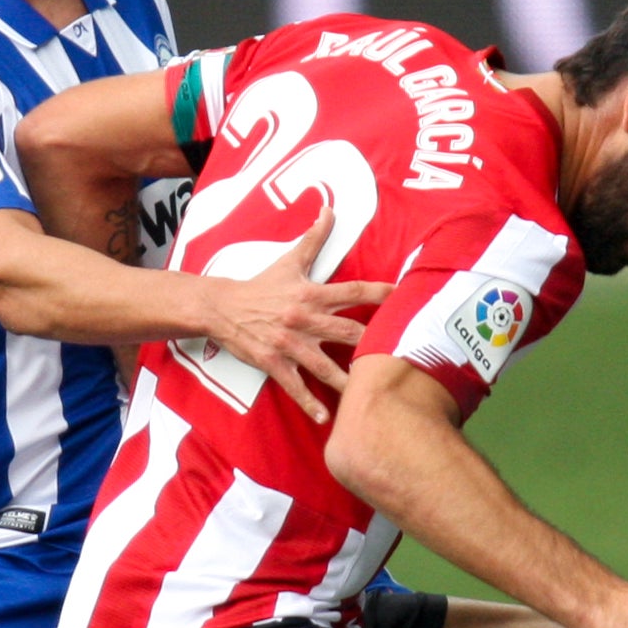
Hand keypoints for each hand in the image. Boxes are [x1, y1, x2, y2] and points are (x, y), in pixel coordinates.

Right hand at [197, 210, 393, 424]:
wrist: (222, 306)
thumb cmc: (261, 284)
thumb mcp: (289, 260)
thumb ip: (314, 237)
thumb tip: (330, 208)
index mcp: (312, 293)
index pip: (354, 290)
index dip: (381, 292)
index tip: (406, 296)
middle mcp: (304, 318)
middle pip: (348, 330)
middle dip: (374, 341)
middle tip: (401, 353)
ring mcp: (290, 343)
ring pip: (325, 365)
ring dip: (347, 381)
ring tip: (370, 395)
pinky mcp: (274, 362)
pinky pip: (295, 385)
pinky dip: (309, 403)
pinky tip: (326, 419)